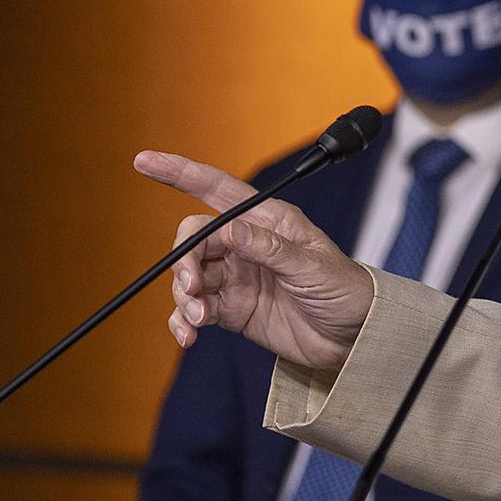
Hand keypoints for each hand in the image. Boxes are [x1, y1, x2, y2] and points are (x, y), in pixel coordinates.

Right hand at [135, 150, 373, 371]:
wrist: (355, 339)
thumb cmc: (345, 291)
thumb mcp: (313, 267)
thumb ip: (271, 249)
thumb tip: (230, 231)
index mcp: (269, 220)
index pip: (217, 188)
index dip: (180, 173)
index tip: (144, 161)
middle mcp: (247, 244)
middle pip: (195, 238)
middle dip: (183, 259)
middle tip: (192, 285)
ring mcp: (237, 276)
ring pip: (189, 276)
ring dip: (184, 296)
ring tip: (199, 318)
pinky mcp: (232, 308)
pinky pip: (195, 309)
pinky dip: (184, 321)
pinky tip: (189, 335)